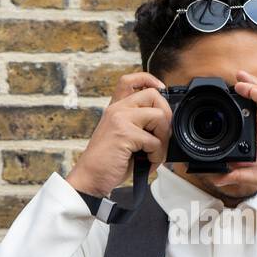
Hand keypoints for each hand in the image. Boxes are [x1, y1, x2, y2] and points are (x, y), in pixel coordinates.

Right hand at [65, 71, 171, 197]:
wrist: (90, 177)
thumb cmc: (108, 161)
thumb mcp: (123, 136)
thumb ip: (138, 124)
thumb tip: (165, 124)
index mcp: (116, 109)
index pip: (130, 80)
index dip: (149, 79)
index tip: (161, 88)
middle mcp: (117, 110)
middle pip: (153, 95)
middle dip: (166, 116)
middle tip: (161, 136)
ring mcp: (120, 119)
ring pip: (159, 117)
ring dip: (163, 139)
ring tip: (153, 152)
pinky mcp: (125, 133)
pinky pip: (155, 141)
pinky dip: (156, 156)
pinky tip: (147, 162)